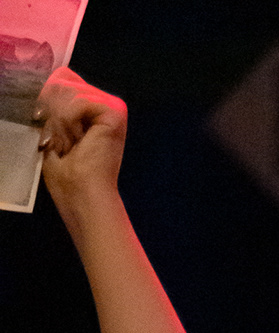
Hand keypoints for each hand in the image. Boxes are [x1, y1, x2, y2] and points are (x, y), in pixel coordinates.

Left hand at [35, 69, 125, 213]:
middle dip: (53, 110)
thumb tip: (49, 81)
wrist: (81, 195)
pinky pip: (79, 101)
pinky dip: (70, 122)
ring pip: (69, 88)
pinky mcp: (116, 113)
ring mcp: (114, 107)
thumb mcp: (53, 127)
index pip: (62, 78)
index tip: (50, 129)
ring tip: (72, 144)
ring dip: (61, 120)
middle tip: (65, 143)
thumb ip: (53, 101)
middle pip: (64, 78)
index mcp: (92, 109)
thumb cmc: (67, 174)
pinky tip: (79, 141)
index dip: (48, 97)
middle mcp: (106, 104)